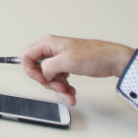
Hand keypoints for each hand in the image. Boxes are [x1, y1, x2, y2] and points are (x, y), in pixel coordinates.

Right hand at [19, 35, 133, 105]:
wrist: (111, 61)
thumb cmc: (94, 55)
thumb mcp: (67, 61)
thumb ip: (48, 67)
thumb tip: (43, 74)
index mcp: (48, 44)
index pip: (26, 56)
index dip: (31, 70)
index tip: (42, 79)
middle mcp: (51, 51)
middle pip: (38, 70)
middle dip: (48, 82)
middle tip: (59, 87)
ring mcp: (59, 60)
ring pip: (49, 78)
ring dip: (58, 88)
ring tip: (69, 92)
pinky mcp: (67, 68)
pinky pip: (59, 81)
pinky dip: (64, 88)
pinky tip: (71, 91)